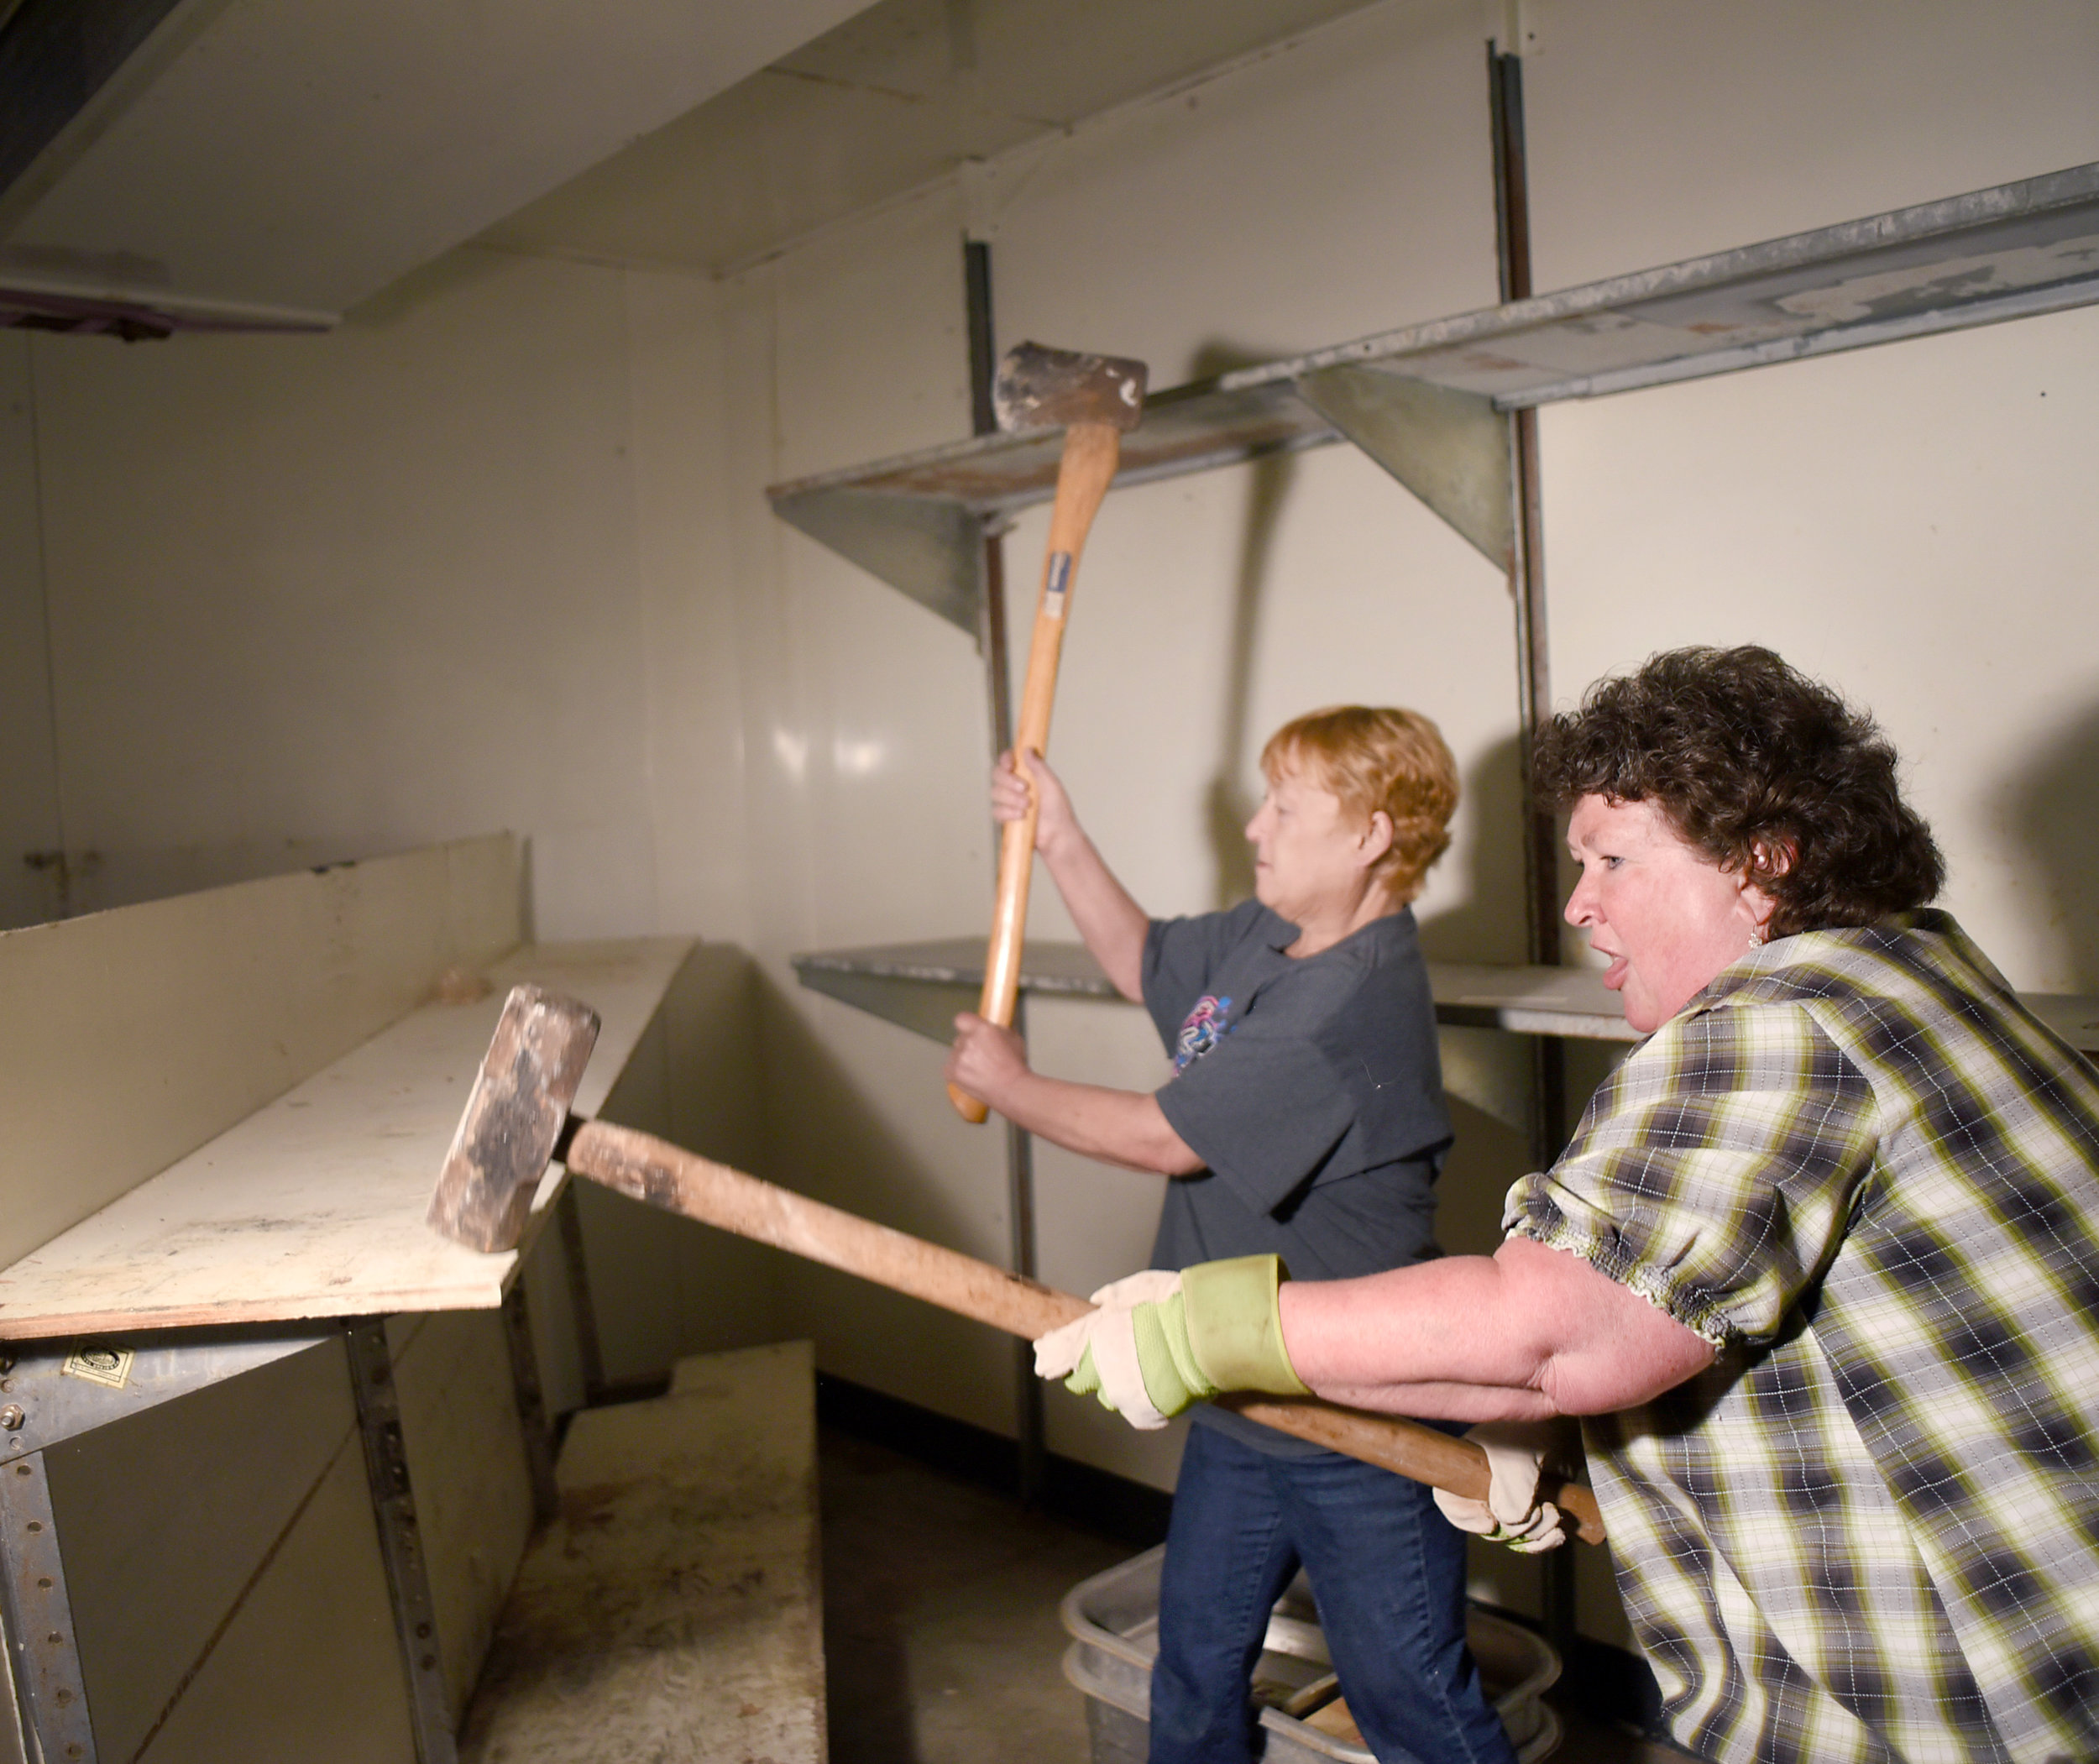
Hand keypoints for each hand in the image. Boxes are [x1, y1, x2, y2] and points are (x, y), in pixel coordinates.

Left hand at [945, 1013, 1029, 1108]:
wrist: (1012, 1089)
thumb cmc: (1014, 1066)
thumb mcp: (1013, 1038)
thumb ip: (997, 1029)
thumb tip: (992, 1026)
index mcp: (982, 1030)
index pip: (962, 1019)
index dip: (966, 1025)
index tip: (969, 1029)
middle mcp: (968, 1041)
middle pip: (961, 1038)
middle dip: (969, 1045)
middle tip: (982, 1056)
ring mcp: (958, 1057)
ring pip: (956, 1053)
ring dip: (964, 1059)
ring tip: (980, 1070)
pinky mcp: (952, 1072)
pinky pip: (950, 1067)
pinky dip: (958, 1071)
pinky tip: (971, 1076)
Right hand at [992, 748, 1076, 853]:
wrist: (1057, 834)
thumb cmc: (1058, 809)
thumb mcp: (1051, 784)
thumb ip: (1038, 766)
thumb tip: (1028, 749)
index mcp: (1026, 773)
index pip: (1008, 760)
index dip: (1006, 760)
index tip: (1011, 765)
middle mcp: (1015, 785)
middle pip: (997, 774)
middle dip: (1009, 781)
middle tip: (1025, 789)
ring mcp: (1009, 801)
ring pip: (995, 792)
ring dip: (1011, 798)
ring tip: (1028, 806)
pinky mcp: (1005, 816)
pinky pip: (996, 811)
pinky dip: (1008, 812)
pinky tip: (1021, 816)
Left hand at [1031, 1256, 1307, 1429]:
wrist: (1208, 1337)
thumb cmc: (1177, 1305)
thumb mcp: (1143, 1286)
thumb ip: (1115, 1295)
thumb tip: (1096, 1301)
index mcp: (1096, 1334)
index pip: (1062, 1348)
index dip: (1051, 1352)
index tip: (1042, 1354)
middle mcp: (1102, 1365)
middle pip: (1080, 1378)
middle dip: (1086, 1370)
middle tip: (1100, 1361)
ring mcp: (1121, 1392)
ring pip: (1106, 1394)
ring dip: (1114, 1384)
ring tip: (1137, 1369)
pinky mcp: (1141, 1411)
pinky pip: (1131, 1407)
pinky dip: (1137, 1399)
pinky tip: (1149, 1384)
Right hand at [1432, 1420, 1569, 1552]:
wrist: (1568, 1429)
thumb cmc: (1534, 1434)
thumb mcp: (1517, 1460)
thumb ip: (1510, 1492)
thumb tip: (1509, 1523)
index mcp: (1467, 1468)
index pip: (1449, 1499)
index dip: (1465, 1518)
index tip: (1490, 1524)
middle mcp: (1484, 1486)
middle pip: (1487, 1524)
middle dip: (1515, 1530)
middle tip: (1539, 1515)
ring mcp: (1510, 1499)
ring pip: (1513, 1534)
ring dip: (1536, 1535)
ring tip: (1554, 1517)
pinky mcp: (1533, 1509)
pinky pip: (1532, 1537)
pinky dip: (1545, 1540)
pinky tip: (1558, 1534)